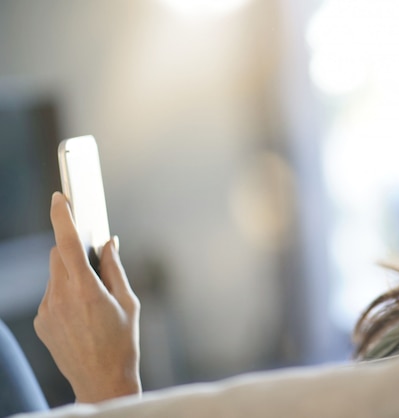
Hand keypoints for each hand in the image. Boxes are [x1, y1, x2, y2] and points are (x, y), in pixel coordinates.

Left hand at [34, 192, 140, 402]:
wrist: (101, 381)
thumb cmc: (123, 342)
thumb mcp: (129, 302)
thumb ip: (115, 268)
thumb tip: (109, 242)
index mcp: (86, 290)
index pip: (69, 243)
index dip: (63, 217)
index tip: (60, 197)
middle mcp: (60, 298)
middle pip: (59, 255)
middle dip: (73, 248)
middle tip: (94, 257)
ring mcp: (47, 311)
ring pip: (54, 275)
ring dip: (70, 273)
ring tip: (92, 297)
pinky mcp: (42, 322)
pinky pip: (50, 294)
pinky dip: (64, 292)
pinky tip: (82, 313)